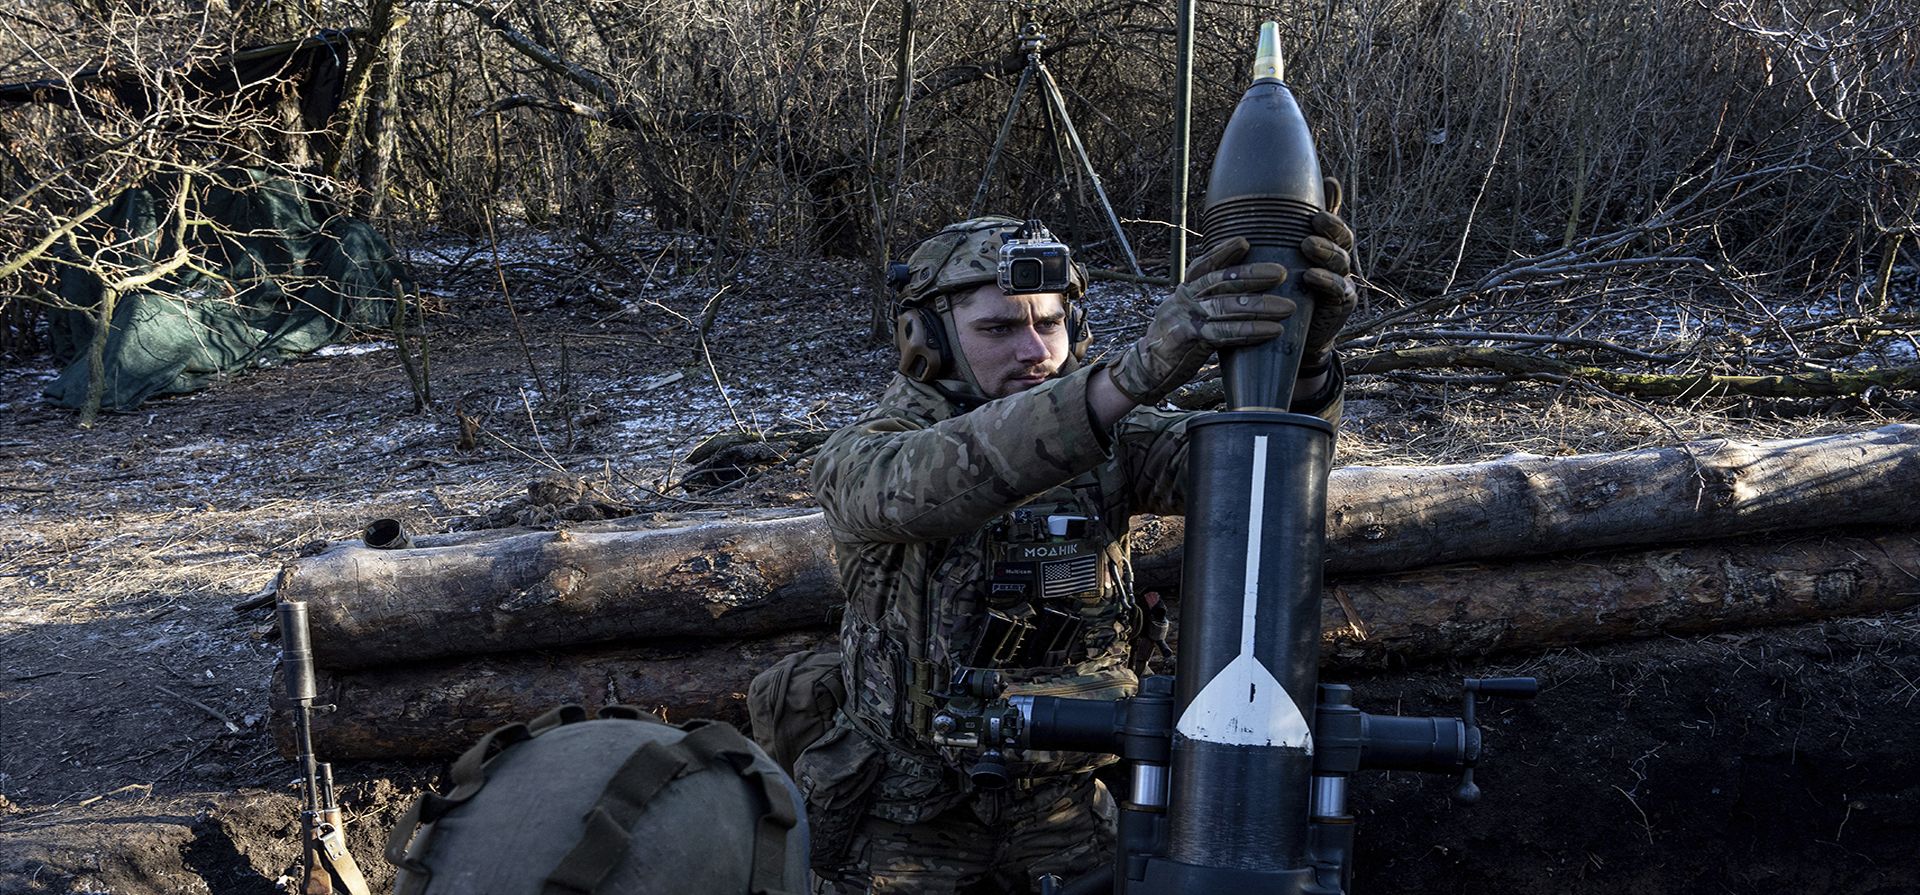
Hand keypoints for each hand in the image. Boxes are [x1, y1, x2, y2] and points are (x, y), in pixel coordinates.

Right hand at [1109, 238, 1295, 404]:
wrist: (1145, 370)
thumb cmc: (1172, 343)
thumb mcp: (1184, 316)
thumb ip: (1205, 303)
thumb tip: (1240, 295)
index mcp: (1183, 291)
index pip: (1203, 265)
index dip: (1223, 252)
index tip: (1245, 242)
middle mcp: (1183, 299)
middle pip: (1220, 280)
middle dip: (1253, 275)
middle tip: (1281, 273)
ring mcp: (1185, 317)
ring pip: (1227, 306)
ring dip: (1261, 306)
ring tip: (1287, 307)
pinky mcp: (1188, 339)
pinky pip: (1224, 332)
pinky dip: (1251, 331)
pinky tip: (1272, 330)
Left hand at [1297, 176, 1358, 368]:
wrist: (1292, 334)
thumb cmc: (1288, 289)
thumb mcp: (1287, 258)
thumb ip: (1291, 230)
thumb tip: (1298, 199)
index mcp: (1327, 248)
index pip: (1335, 227)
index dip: (1332, 216)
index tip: (1317, 210)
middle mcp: (1338, 263)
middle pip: (1343, 241)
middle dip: (1331, 229)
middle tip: (1315, 220)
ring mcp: (1343, 283)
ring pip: (1340, 262)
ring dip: (1326, 251)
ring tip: (1308, 244)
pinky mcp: (1341, 305)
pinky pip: (1338, 290)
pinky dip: (1326, 282)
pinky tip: (1310, 276)